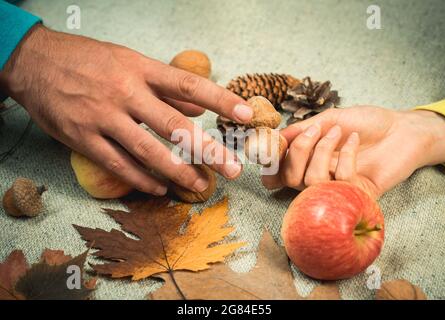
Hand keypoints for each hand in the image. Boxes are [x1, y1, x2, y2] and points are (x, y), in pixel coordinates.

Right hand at [0, 25, 253, 194]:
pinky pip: (118, 165)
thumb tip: (198, 108)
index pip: (188, 84)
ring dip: (178, 172)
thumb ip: (164, 86)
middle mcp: (125, 92)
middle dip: (206, 149)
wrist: (34, 62)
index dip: (220, 100)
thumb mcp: (128, 60)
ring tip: (200, 185)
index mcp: (140, 69)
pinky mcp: (83, 138)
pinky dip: (142, 179)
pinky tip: (160, 189)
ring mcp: (103, 117)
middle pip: (174, 125)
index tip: (246, 114)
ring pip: (148, 150)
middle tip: (231, 168)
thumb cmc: (88, 60)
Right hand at [262, 106, 444, 197]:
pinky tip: (353, 140)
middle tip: (314, 131)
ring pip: (311, 181)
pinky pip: (339, 181)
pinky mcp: (356, 194)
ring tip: (338, 132)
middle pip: (290, 179)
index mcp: (308, 160)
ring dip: (322, 151)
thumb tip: (275, 137)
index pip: (279, 173)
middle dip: (297, 152)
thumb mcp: (329, 119)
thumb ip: (301, 130)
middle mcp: (318, 176)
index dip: (271, 163)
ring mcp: (336, 187)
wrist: (402, 129)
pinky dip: (345, 155)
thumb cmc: (366, 122)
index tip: (273, 145)